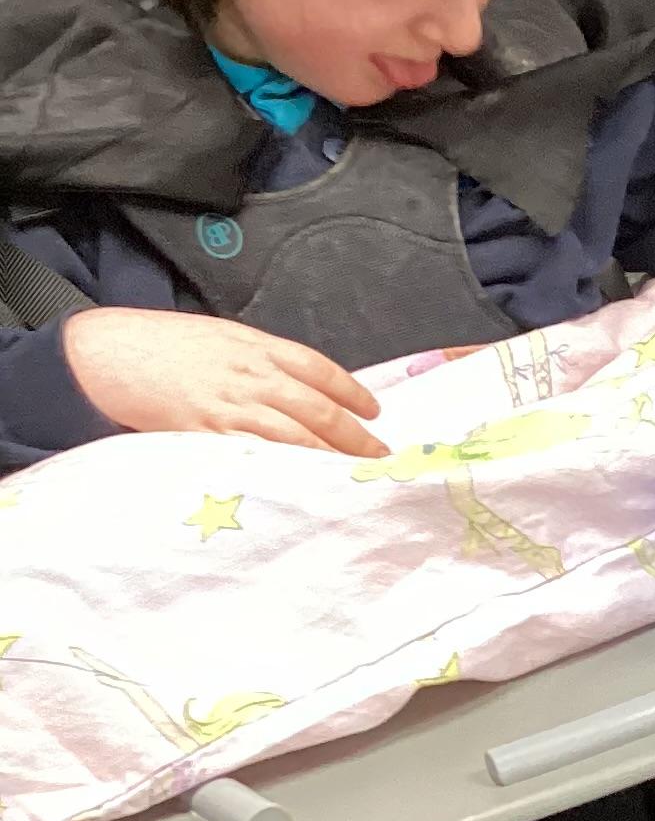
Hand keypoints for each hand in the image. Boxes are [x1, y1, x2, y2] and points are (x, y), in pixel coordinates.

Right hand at [63, 310, 385, 457]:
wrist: (110, 353)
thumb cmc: (164, 344)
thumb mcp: (221, 336)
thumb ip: (259, 357)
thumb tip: (296, 383)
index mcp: (257, 347)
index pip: (321, 370)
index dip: (352, 392)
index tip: (373, 412)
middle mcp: (252, 376)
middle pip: (317, 409)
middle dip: (353, 436)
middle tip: (378, 455)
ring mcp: (230, 407)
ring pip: (294, 436)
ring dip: (328, 457)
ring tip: (352, 475)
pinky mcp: (206, 435)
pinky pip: (255, 456)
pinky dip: (283, 470)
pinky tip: (304, 483)